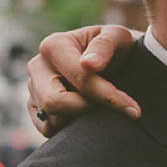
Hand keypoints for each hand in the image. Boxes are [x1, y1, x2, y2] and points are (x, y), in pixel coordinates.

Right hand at [27, 25, 142, 134]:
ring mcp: (33, 88)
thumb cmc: (115, 46)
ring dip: (79, 119)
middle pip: (54, 102)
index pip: (79, 80)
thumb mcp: (117, 37)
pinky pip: (47, 129)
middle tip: (108, 109)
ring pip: (52, 119)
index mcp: (54, 46)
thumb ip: (105, 46)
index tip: (133, 109)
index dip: (108, 97)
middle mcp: (37, 66)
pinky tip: (84, 116)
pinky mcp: (34, 107)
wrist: (110, 59)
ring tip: (98, 107)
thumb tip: (89, 64)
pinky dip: (68, 129)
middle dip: (85, 110)